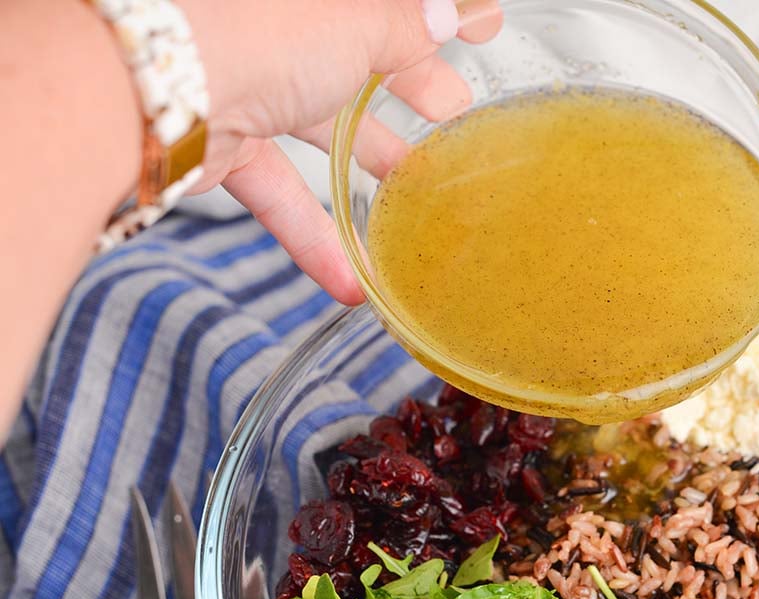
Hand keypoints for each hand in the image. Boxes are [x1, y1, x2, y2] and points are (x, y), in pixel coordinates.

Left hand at [179, 0, 502, 303]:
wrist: (145, 91)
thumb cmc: (253, 31)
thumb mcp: (355, 21)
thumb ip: (405, 25)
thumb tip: (448, 14)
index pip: (386, 2)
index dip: (439, 14)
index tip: (486, 29)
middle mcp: (276, 24)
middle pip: (358, 57)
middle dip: (412, 90)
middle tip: (454, 115)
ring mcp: (245, 81)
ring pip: (319, 125)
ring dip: (371, 164)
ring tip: (419, 198)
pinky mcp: (221, 141)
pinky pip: (279, 189)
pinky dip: (314, 236)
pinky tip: (353, 281)